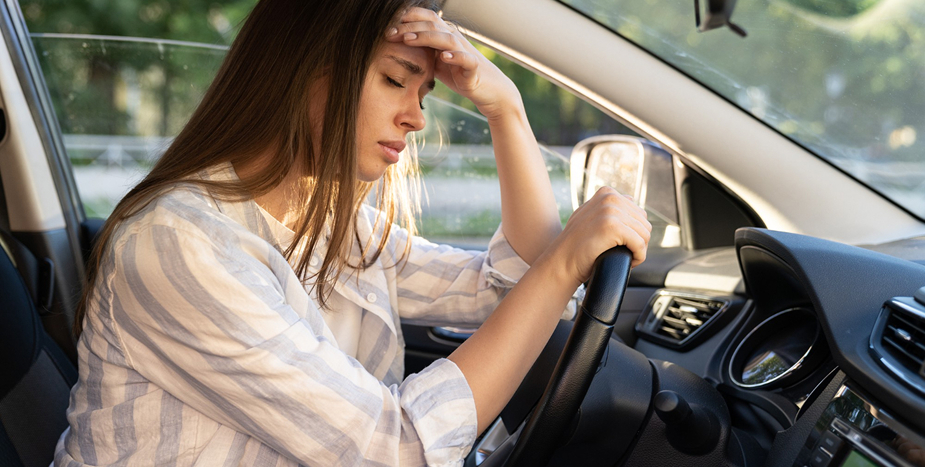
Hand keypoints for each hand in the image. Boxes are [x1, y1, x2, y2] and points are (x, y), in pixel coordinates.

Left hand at [386, 8, 520, 119]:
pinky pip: (466, 59)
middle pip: (432, 25)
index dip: (406, 19)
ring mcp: (465, 52)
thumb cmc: (459, 74)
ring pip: (446, 38)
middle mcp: (455, 39)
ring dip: (426, 37)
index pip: (425, 19)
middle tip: (389, 34)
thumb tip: (396, 47)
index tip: (386, 28)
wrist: (488, 90)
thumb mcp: (435, 61)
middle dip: (409, 28)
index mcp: (444, 36)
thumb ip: (421, 52)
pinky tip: (444, 57)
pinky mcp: (474, 68)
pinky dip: (455, 57)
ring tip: (408, 40)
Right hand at [552, 187, 651, 283]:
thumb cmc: (576, 244)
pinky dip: (638, 257)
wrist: (562, 262)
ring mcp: (610, 211)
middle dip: (639, 242)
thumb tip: (629, 198)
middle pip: (644, 223)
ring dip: (639, 250)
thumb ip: (607, 205)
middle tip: (626, 254)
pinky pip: (640, 244)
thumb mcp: (590, 215)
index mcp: (607, 193)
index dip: (634, 232)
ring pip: (644, 234)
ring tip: (627, 258)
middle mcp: (610, 198)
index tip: (622, 245)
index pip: (638, 213)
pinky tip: (630, 262)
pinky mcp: (613, 227)